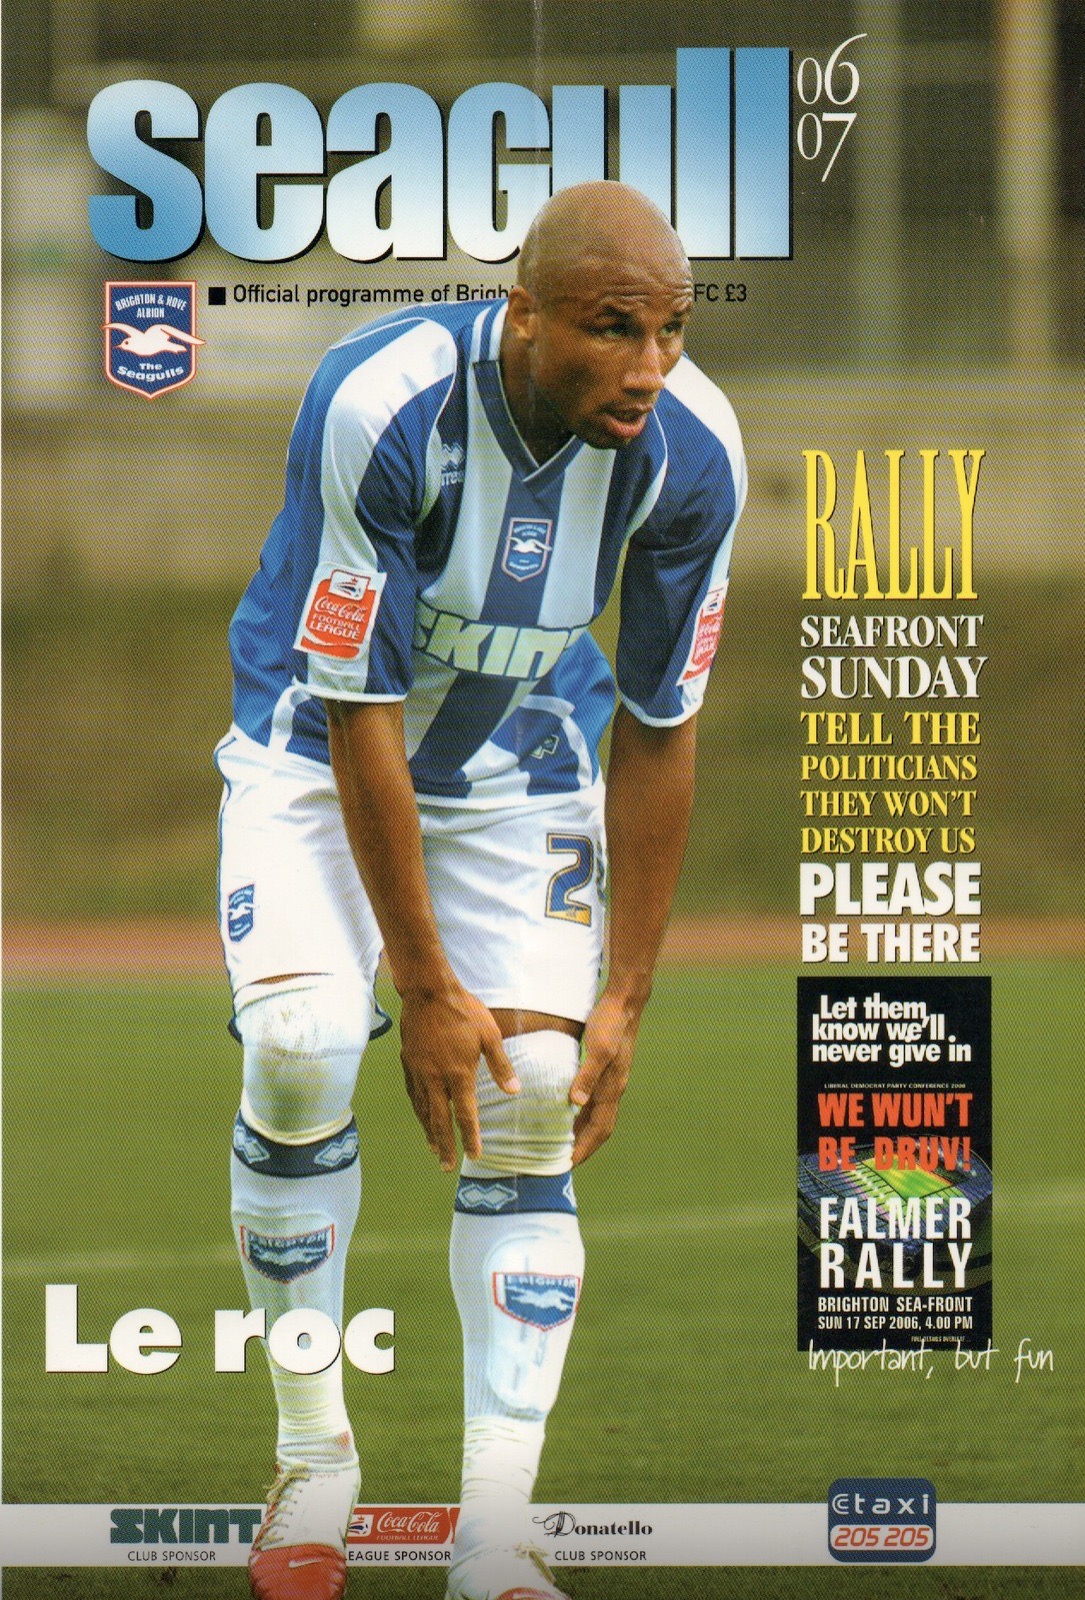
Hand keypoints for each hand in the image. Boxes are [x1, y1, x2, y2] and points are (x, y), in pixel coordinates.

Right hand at [398, 982, 519, 1170]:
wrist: (428, 991)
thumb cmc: (464, 1011)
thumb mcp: (489, 1035)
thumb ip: (501, 1066)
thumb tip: (515, 1091)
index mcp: (458, 1073)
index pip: (465, 1114)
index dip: (469, 1137)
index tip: (473, 1156)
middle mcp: (436, 1078)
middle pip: (439, 1119)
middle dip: (445, 1145)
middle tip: (447, 1167)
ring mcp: (419, 1071)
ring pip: (423, 1110)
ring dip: (429, 1132)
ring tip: (434, 1149)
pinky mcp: (408, 1063)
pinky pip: (413, 1094)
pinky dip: (418, 1110)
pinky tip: (421, 1117)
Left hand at [569, 989, 641, 1165]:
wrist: (624, 1003)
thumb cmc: (611, 1024)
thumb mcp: (599, 1048)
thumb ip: (587, 1075)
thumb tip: (575, 1103)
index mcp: (612, 1088)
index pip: (600, 1129)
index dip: (585, 1149)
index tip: (568, 1165)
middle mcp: (613, 1089)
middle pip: (598, 1128)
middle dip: (582, 1147)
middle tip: (560, 1162)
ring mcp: (610, 1081)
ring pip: (595, 1116)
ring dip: (580, 1132)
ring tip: (561, 1145)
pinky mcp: (604, 1071)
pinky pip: (592, 1101)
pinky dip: (579, 1113)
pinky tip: (566, 1113)